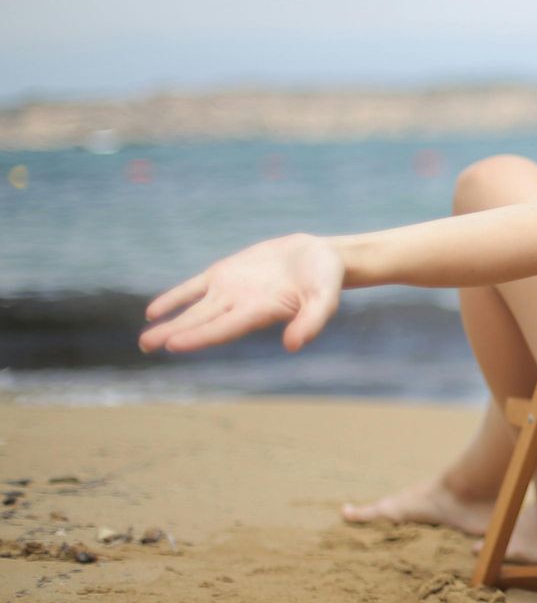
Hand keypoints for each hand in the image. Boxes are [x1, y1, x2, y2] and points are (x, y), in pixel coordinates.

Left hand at [140, 233, 344, 354]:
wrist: (320, 257)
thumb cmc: (325, 280)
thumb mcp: (325, 298)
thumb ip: (311, 321)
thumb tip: (293, 345)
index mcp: (260, 313)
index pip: (224, 328)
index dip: (200, 336)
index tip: (175, 344)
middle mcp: (240, 307)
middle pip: (202, 323)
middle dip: (175, 334)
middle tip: (148, 346)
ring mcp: (230, 291)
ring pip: (194, 310)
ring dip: (170, 323)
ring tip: (145, 342)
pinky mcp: (227, 273)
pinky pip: (194, 288)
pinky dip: (175, 298)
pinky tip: (153, 312)